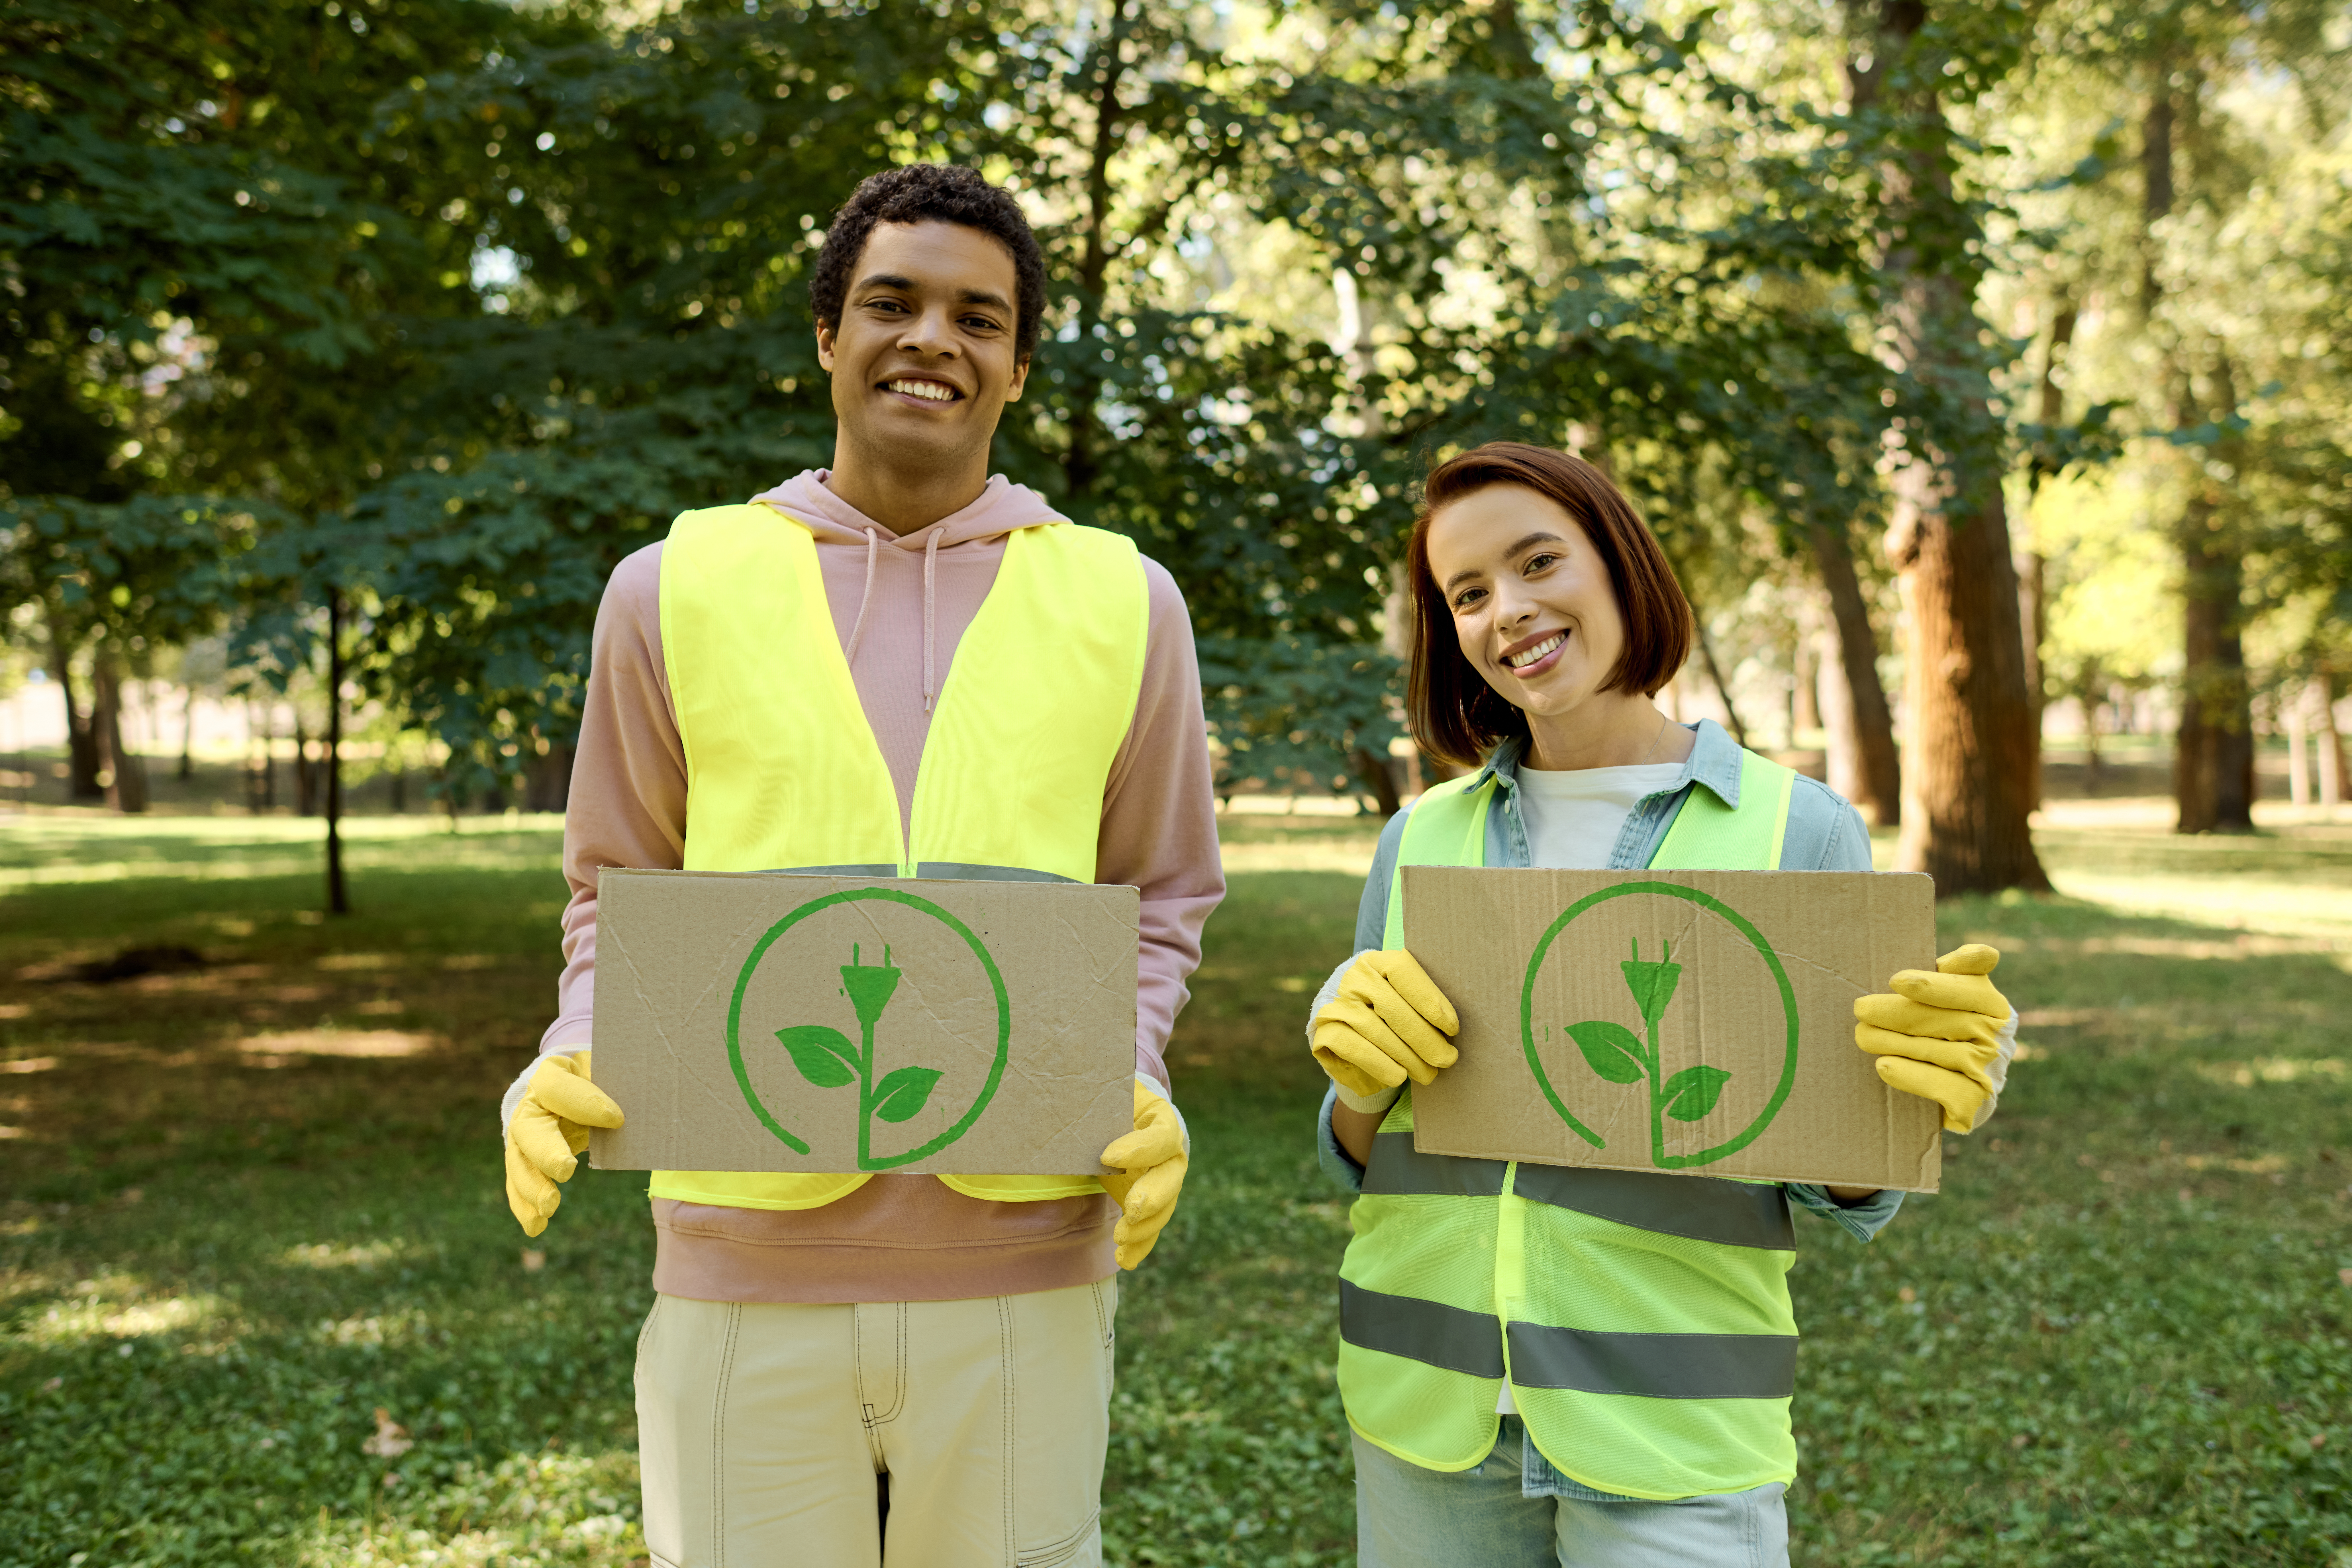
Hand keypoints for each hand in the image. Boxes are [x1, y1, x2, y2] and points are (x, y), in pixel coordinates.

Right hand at [503, 1052, 624, 1236]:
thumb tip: (641, 1107)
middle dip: (546, 1152)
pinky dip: (525, 1206)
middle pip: (529, 1129)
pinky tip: (536, 1227)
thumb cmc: (596, 1078)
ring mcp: (522, 1135)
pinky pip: (519, 1183)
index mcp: (551, 1074)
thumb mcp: (607, 1071)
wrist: (570, 1086)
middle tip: (566, 1171)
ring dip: (532, 1187)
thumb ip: (619, 1084)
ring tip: (548, 1208)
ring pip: (518, 1162)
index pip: (558, 1086)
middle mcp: (529, 1105)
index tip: (617, 1119)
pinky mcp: (522, 1159)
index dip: (584, 1101)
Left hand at [1099, 1077, 1187, 1269]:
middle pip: (1171, 1176)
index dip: (1139, 1148)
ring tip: (1121, 1238)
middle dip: (1153, 1196)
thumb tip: (1052, 1105)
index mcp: (1161, 1118)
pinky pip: (1152, 1226)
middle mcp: (1170, 1151)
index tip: (1106, 1156)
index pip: (1160, 1135)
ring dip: (1145, 1226)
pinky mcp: (1153, 1201)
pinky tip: (1125, 1259)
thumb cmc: (1111, 1099)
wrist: (1124, 1113)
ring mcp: (1165, 1179)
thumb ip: (1090, 1098)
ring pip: (1164, 1207)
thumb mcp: (1105, 1091)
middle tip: (1132, 1209)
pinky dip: (1141, 1245)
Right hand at [1310, 949, 1460, 1101]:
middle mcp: (1352, 978)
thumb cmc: (1390, 1013)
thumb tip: (1453, 1026)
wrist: (1349, 1029)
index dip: (1430, 1000)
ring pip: (1377, 1031)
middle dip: (1426, 1039)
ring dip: (1409, 1058)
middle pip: (1393, 1009)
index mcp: (1376, 960)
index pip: (1403, 971)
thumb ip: (1423, 999)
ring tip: (1429, 1074)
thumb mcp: (1404, 997)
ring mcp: (1335, 1004)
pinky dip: (1380, 1065)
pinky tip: (1399, 1077)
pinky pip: (1355, 1049)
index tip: (1452, 1028)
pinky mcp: (1324, 1031)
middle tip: (1447, 1059)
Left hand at [1853, 944, 2016, 1134]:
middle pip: (1950, 1022)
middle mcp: (2000, 1039)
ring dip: (1898, 1043)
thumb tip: (1977, 954)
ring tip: (1862, 1035)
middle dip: (1901, 1014)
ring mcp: (1991, 1073)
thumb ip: (1956, 974)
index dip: (1937, 986)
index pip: (1971, 989)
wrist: (1950, 1091)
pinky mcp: (1976, 1105)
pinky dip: (1914, 1076)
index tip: (1896, 981)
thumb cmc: (1941, 1031)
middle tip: (1861, 1009)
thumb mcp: (1948, 999)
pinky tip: (1884, 1066)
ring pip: (1945, 1053)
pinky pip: (1946, 1089)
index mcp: (1995, 1006)